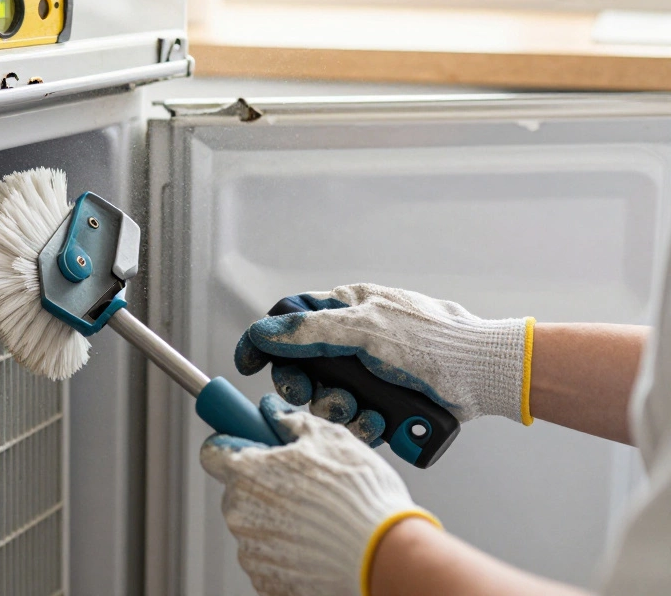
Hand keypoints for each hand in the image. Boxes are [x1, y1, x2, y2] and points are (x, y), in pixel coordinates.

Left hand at [202, 394, 440, 595]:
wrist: (385, 556)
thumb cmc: (360, 496)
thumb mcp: (330, 438)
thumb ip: (291, 421)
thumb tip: (274, 413)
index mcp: (246, 472)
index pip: (213, 453)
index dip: (233, 445)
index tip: (248, 445)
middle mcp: (239, 513)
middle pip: (238, 491)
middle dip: (264, 485)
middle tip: (303, 485)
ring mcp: (252, 551)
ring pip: (255, 526)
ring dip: (278, 520)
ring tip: (320, 520)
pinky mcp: (267, 581)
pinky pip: (270, 559)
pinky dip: (289, 552)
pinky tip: (318, 546)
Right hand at [236, 285, 532, 438]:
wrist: (485, 375)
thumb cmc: (431, 340)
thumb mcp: (365, 330)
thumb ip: (310, 331)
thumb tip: (264, 330)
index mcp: (347, 309)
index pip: (290, 320)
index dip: (265, 341)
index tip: (248, 362)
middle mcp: (354, 340)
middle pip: (302, 366)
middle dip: (305, 385)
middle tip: (308, 393)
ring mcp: (369, 372)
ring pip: (327, 397)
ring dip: (338, 409)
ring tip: (361, 411)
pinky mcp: (385, 402)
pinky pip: (356, 418)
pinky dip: (364, 424)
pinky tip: (381, 422)